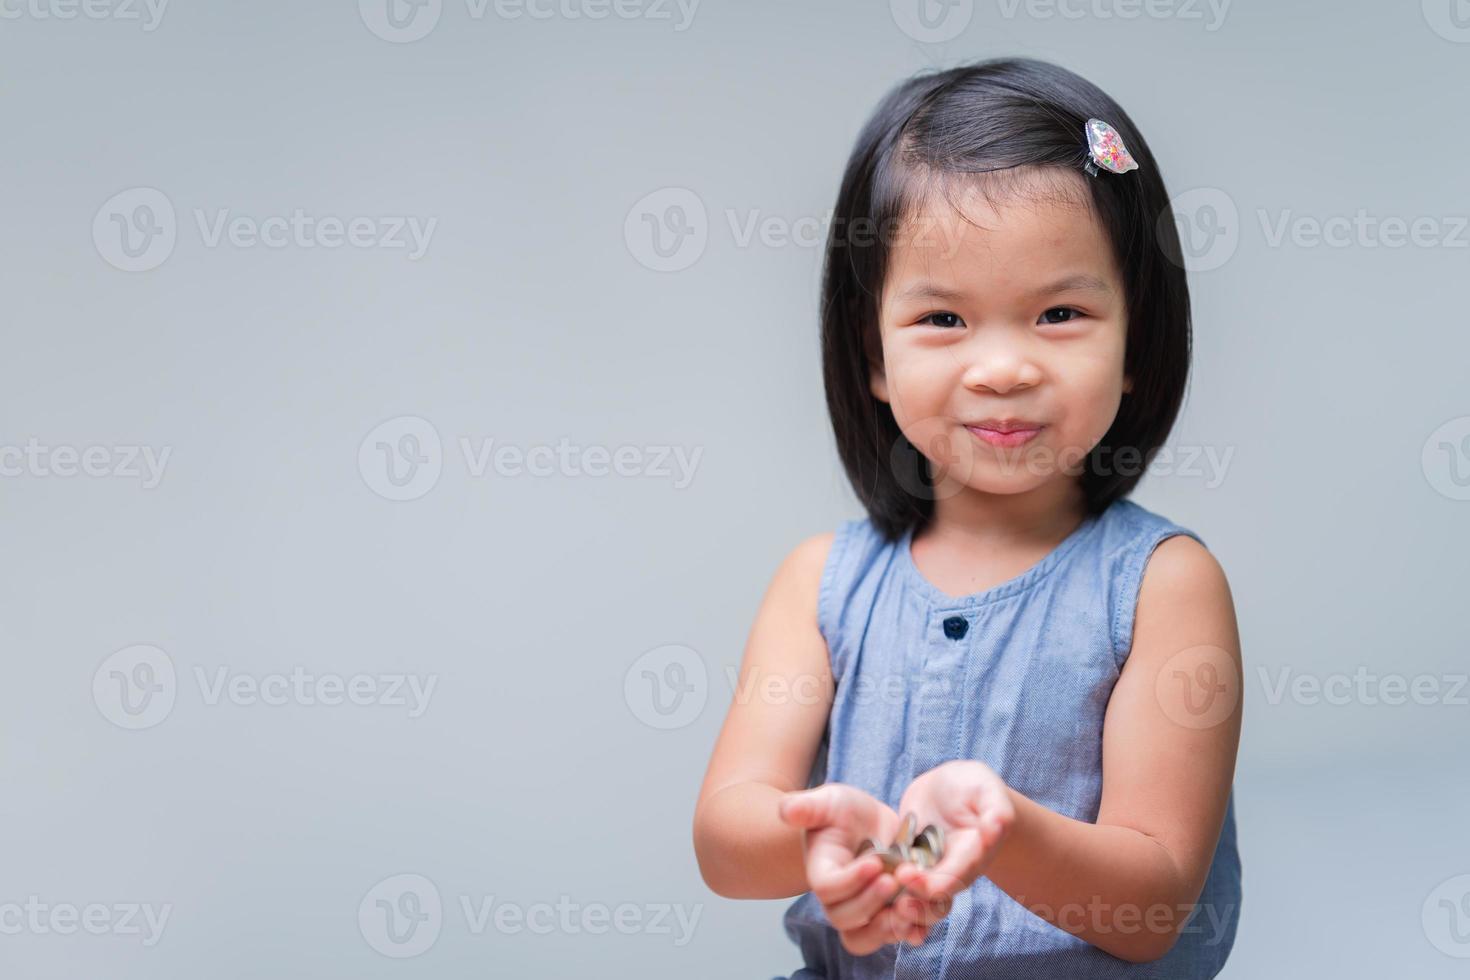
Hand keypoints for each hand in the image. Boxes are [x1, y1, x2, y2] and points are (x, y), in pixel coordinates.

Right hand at [778, 784, 929, 953]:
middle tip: (894, 880)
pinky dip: (909, 932)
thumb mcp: (829, 801)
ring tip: (908, 906)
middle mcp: (837, 899)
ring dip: (888, 927)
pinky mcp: (886, 914)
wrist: (867, 825)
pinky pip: (892, 936)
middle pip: (845, 919)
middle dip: (870, 903)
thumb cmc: (843, 813)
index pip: (827, 888)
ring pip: (866, 937)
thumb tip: (786, 810)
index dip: (850, 881)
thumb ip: (808, 807)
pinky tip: (923, 920)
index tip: (875, 862)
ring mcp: (862, 911)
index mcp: (821, 872)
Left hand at [887, 761, 1015, 933]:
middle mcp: (952, 869)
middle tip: (893, 900)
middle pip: (937, 897)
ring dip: (902, 906)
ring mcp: (930, 870)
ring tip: (879, 902)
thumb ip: (996, 809)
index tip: (909, 876)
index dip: (935, 882)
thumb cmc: (974, 787)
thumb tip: (998, 825)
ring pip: (918, 898)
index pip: (957, 876)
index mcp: (973, 854)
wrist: (949, 789)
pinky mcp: (909, 865)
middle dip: (916, 903)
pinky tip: (865, 895)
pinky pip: (899, 886)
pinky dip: (886, 893)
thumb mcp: (986, 790)